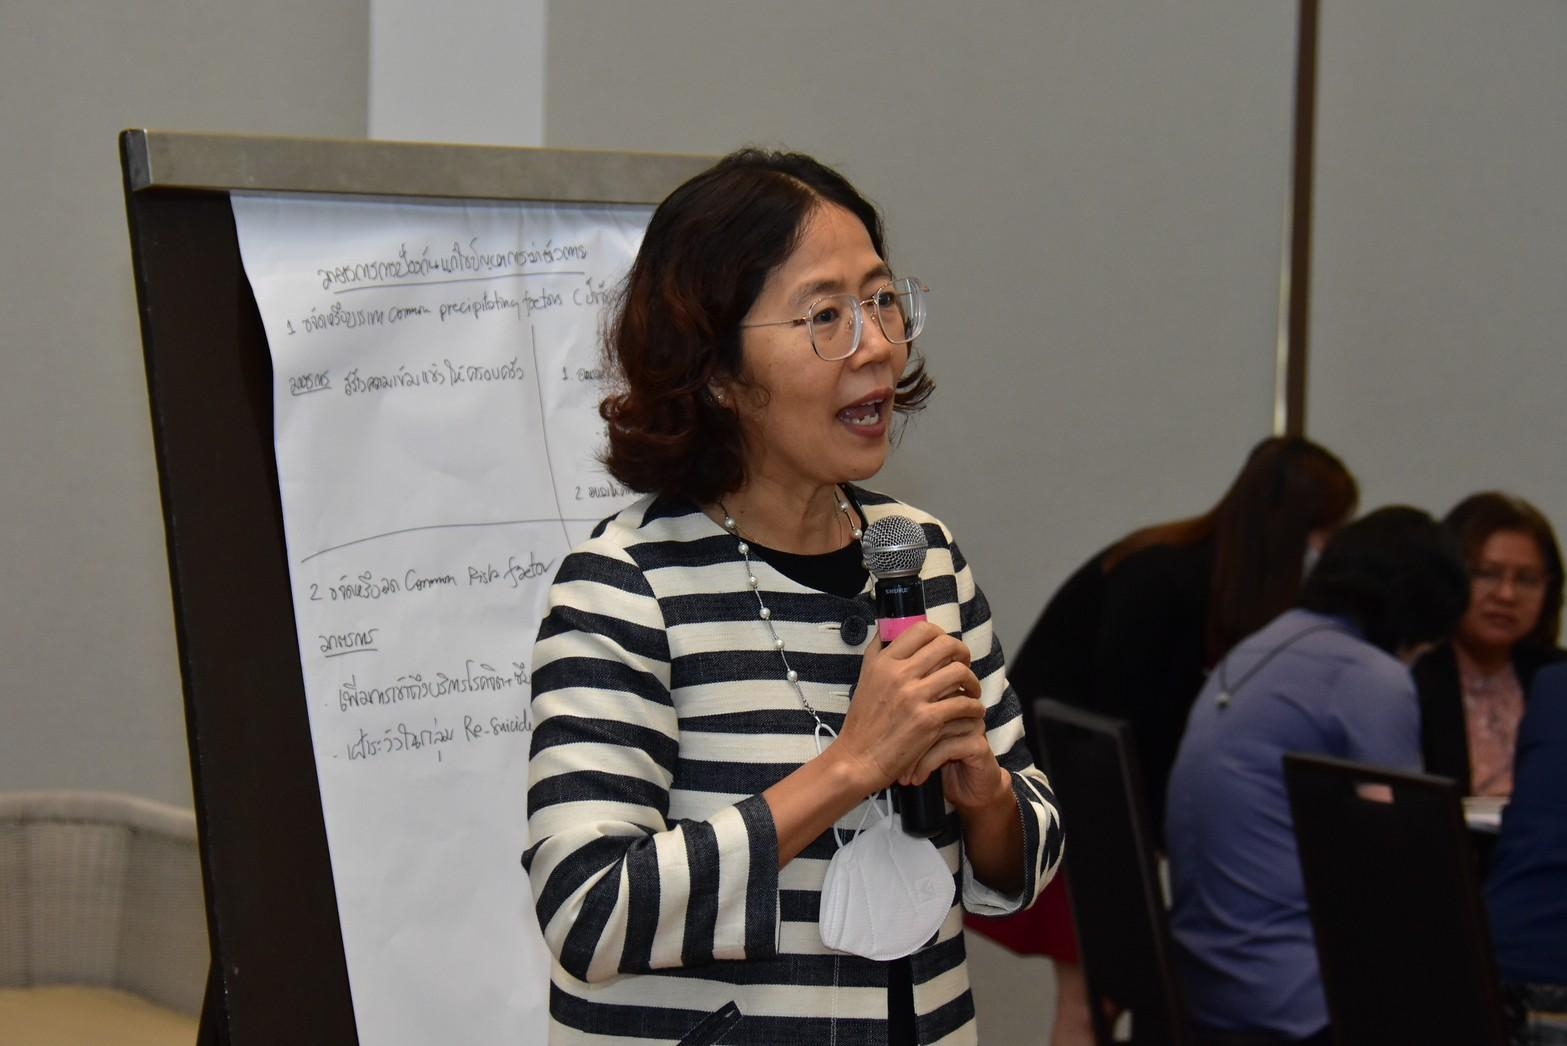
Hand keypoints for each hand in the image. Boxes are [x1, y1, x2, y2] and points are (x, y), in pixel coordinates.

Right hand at [831, 621, 984, 794]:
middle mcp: (899, 674)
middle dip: (962, 653)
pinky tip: (972, 711)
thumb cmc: (863, 722)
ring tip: (970, 691)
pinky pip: (963, 703)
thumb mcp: (865, 678)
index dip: (941, 635)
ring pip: (959, 672)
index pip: (922, 629)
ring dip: (972, 681)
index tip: (946, 649)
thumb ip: (879, 652)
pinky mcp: (927, 720)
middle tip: (964, 665)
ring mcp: (914, 697)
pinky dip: (973, 706)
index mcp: (884, 661)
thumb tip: (891, 628)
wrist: (858, 758)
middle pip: (946, 645)